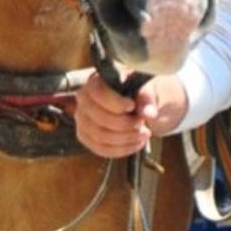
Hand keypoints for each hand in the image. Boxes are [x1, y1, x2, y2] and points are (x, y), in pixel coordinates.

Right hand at [71, 70, 187, 157]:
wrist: (138, 107)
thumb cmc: (140, 95)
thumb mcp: (148, 91)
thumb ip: (148, 99)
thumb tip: (148, 113)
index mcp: (96, 81)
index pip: (98, 94)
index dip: (117, 104)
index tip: (132, 106)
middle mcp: (83, 98)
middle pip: (99, 118)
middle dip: (125, 124)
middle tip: (141, 122)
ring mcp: (82, 118)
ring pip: (100, 136)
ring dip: (126, 139)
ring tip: (143, 134)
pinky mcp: (85, 136)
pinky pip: (101, 149)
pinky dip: (122, 149)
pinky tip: (136, 143)